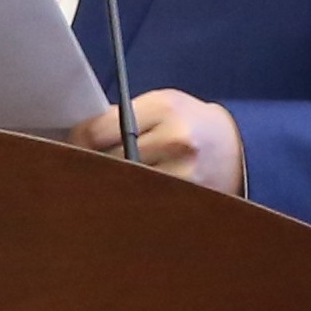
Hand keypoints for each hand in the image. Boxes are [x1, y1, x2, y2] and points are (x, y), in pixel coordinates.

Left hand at [68, 87, 241, 195]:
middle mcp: (175, 141)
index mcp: (164, 108)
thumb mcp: (162, 104)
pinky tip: (127, 201)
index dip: (77, 142)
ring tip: (103, 187)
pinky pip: (143, 206)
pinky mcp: (187, 202)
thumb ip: (121, 116)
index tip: (72, 148)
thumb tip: (77, 138)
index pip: (98, 131)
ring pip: (123, 188)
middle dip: (91, 167)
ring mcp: (183, 175)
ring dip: (109, 189)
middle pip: (107, 162)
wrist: (238, 149)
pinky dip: (131, 204)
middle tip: (77, 172)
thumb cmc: (190, 123)